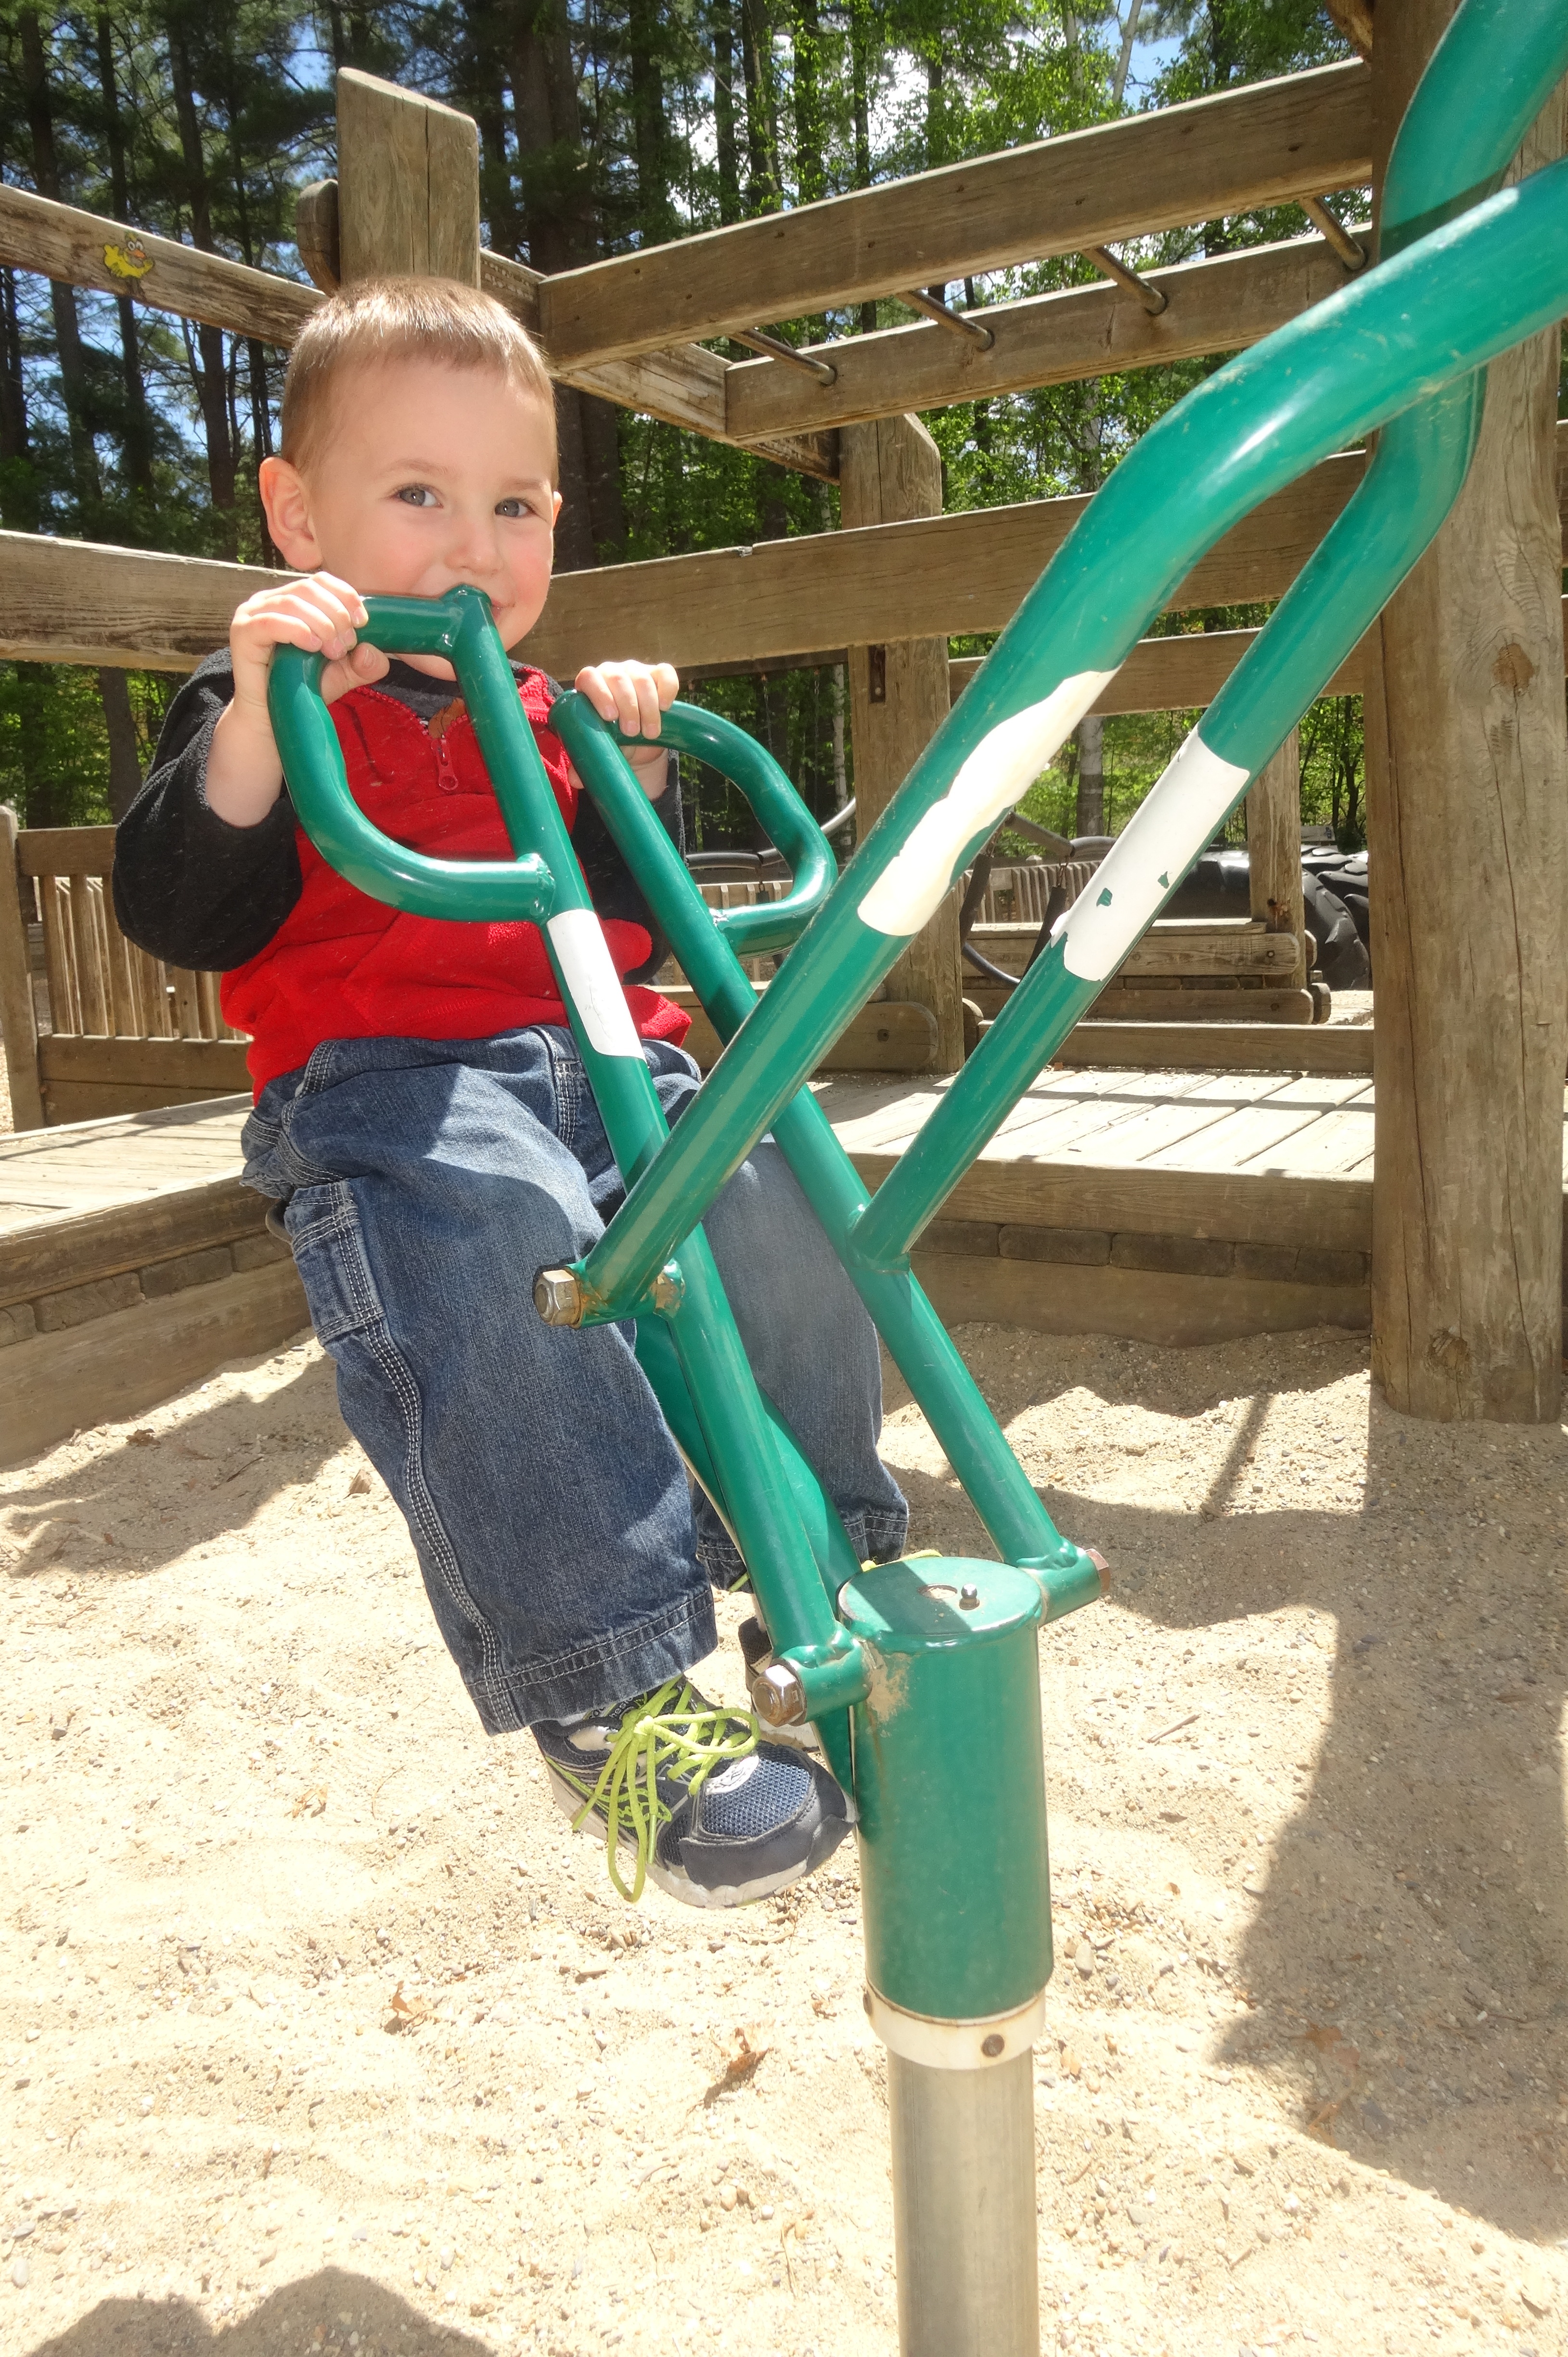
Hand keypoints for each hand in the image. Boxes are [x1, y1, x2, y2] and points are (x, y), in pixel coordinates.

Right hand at [209, 571, 387, 827]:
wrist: (273, 718)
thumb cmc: (304, 689)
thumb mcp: (343, 673)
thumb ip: (363, 662)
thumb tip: (373, 652)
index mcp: (293, 600)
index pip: (321, 580)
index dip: (345, 595)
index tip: (362, 621)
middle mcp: (270, 600)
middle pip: (308, 588)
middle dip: (336, 614)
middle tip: (347, 643)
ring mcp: (252, 613)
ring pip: (292, 602)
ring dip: (321, 624)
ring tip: (333, 651)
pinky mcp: (242, 632)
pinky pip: (271, 622)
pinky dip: (297, 630)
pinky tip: (313, 647)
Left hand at [574, 658, 677, 799]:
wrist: (638, 744)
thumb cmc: (612, 742)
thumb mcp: (599, 749)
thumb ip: (586, 758)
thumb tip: (575, 778)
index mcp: (590, 686)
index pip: (589, 677)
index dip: (599, 694)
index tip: (610, 717)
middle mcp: (611, 674)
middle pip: (618, 678)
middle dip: (627, 706)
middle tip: (632, 732)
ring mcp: (635, 672)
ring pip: (642, 678)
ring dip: (648, 707)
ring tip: (650, 733)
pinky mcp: (658, 675)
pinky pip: (665, 673)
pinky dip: (667, 689)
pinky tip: (665, 708)